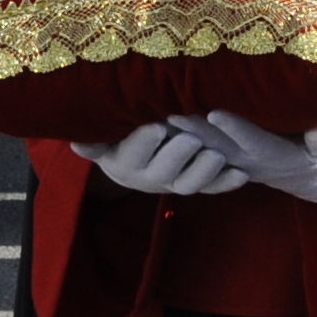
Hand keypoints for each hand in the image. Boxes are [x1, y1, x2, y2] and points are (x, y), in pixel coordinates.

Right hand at [73, 121, 244, 195]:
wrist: (135, 164)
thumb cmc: (117, 139)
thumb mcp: (104, 139)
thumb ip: (94, 142)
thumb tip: (74, 142)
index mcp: (124, 164)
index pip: (132, 155)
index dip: (143, 143)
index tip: (156, 128)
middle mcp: (149, 179)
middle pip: (163, 172)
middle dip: (178, 155)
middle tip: (192, 140)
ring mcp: (174, 184)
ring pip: (190, 185)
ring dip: (204, 173)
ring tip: (217, 156)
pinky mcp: (196, 186)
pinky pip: (212, 188)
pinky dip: (226, 183)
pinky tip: (242, 175)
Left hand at [171, 112, 316, 203]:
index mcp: (274, 154)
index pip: (251, 140)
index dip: (234, 127)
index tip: (215, 113)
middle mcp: (250, 161)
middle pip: (219, 145)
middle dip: (195, 130)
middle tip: (169, 112)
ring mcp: (238, 162)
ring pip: (206, 148)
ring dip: (183, 136)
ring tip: (158, 115)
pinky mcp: (232, 160)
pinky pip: (204, 151)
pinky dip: (185, 140)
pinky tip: (165, 125)